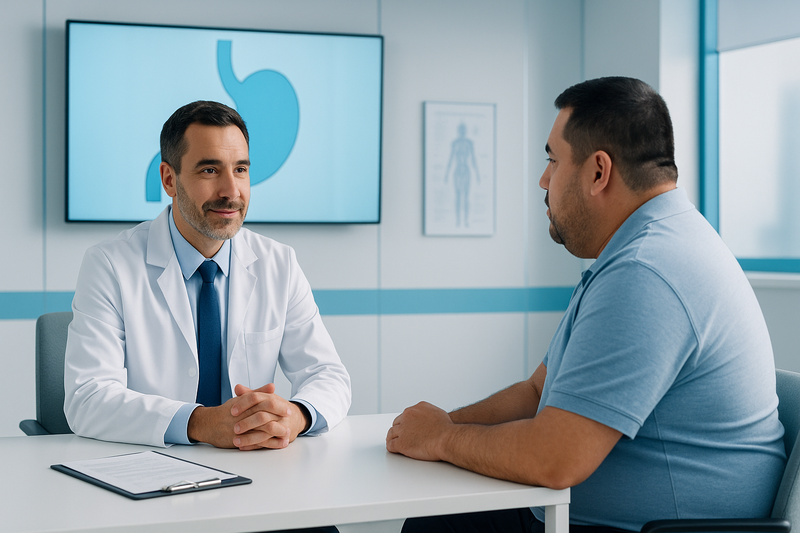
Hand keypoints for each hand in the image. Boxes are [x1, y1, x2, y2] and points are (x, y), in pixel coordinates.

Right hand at [187, 383, 307, 449]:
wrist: (209, 424)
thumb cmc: (227, 411)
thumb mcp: (241, 399)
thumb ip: (258, 393)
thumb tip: (272, 386)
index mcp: (245, 404)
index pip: (264, 402)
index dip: (278, 406)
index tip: (288, 408)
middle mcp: (243, 416)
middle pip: (265, 416)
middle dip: (279, 419)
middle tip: (290, 420)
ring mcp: (241, 429)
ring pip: (262, 431)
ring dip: (277, 432)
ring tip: (288, 433)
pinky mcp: (240, 441)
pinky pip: (257, 443)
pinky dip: (271, 444)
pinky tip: (280, 443)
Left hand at [385, 401, 453, 460]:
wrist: (447, 439)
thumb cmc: (446, 429)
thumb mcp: (437, 413)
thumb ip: (428, 414)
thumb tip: (427, 418)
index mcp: (416, 409)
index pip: (405, 415)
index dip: (405, 423)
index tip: (406, 428)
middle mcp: (407, 416)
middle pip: (397, 423)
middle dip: (398, 430)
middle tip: (399, 436)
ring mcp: (403, 429)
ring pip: (391, 434)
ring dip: (392, 438)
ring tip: (393, 442)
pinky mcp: (401, 443)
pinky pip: (391, 445)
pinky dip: (391, 448)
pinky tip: (394, 449)